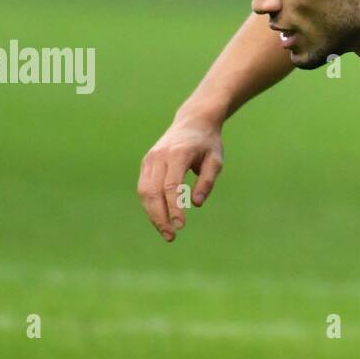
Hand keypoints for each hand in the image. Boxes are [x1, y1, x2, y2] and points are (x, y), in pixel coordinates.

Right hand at [137, 115, 223, 241]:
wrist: (192, 122)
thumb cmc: (207, 143)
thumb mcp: (216, 160)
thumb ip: (207, 181)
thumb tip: (195, 204)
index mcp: (177, 154)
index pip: (171, 185)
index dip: (174, 207)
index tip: (181, 225)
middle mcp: (159, 156)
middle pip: (153, 191)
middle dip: (160, 216)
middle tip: (171, 236)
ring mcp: (150, 159)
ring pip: (144, 192)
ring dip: (152, 214)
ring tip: (166, 233)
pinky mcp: (146, 164)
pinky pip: (144, 188)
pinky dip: (150, 206)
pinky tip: (161, 219)